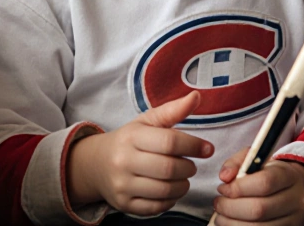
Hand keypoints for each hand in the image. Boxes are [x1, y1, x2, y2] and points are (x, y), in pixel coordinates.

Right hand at [66, 92, 213, 215]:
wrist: (96, 164)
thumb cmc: (129, 140)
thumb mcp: (147, 121)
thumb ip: (173, 110)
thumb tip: (196, 96)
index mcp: (132, 137)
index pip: (170, 142)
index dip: (194, 145)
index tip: (207, 149)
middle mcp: (124, 162)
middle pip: (169, 168)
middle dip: (189, 167)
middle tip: (192, 165)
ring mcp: (122, 185)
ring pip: (164, 190)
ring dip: (183, 185)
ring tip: (183, 177)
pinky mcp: (124, 204)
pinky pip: (155, 207)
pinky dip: (170, 200)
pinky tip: (171, 190)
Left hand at [213, 148, 303, 225]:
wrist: (299, 192)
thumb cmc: (273, 175)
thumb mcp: (258, 160)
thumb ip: (238, 162)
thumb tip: (225, 176)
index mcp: (289, 176)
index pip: (264, 183)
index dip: (238, 188)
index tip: (223, 188)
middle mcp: (296, 200)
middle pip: (259, 209)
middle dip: (230, 208)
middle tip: (219, 204)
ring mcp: (294, 220)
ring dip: (231, 224)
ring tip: (222, 216)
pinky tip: (232, 224)